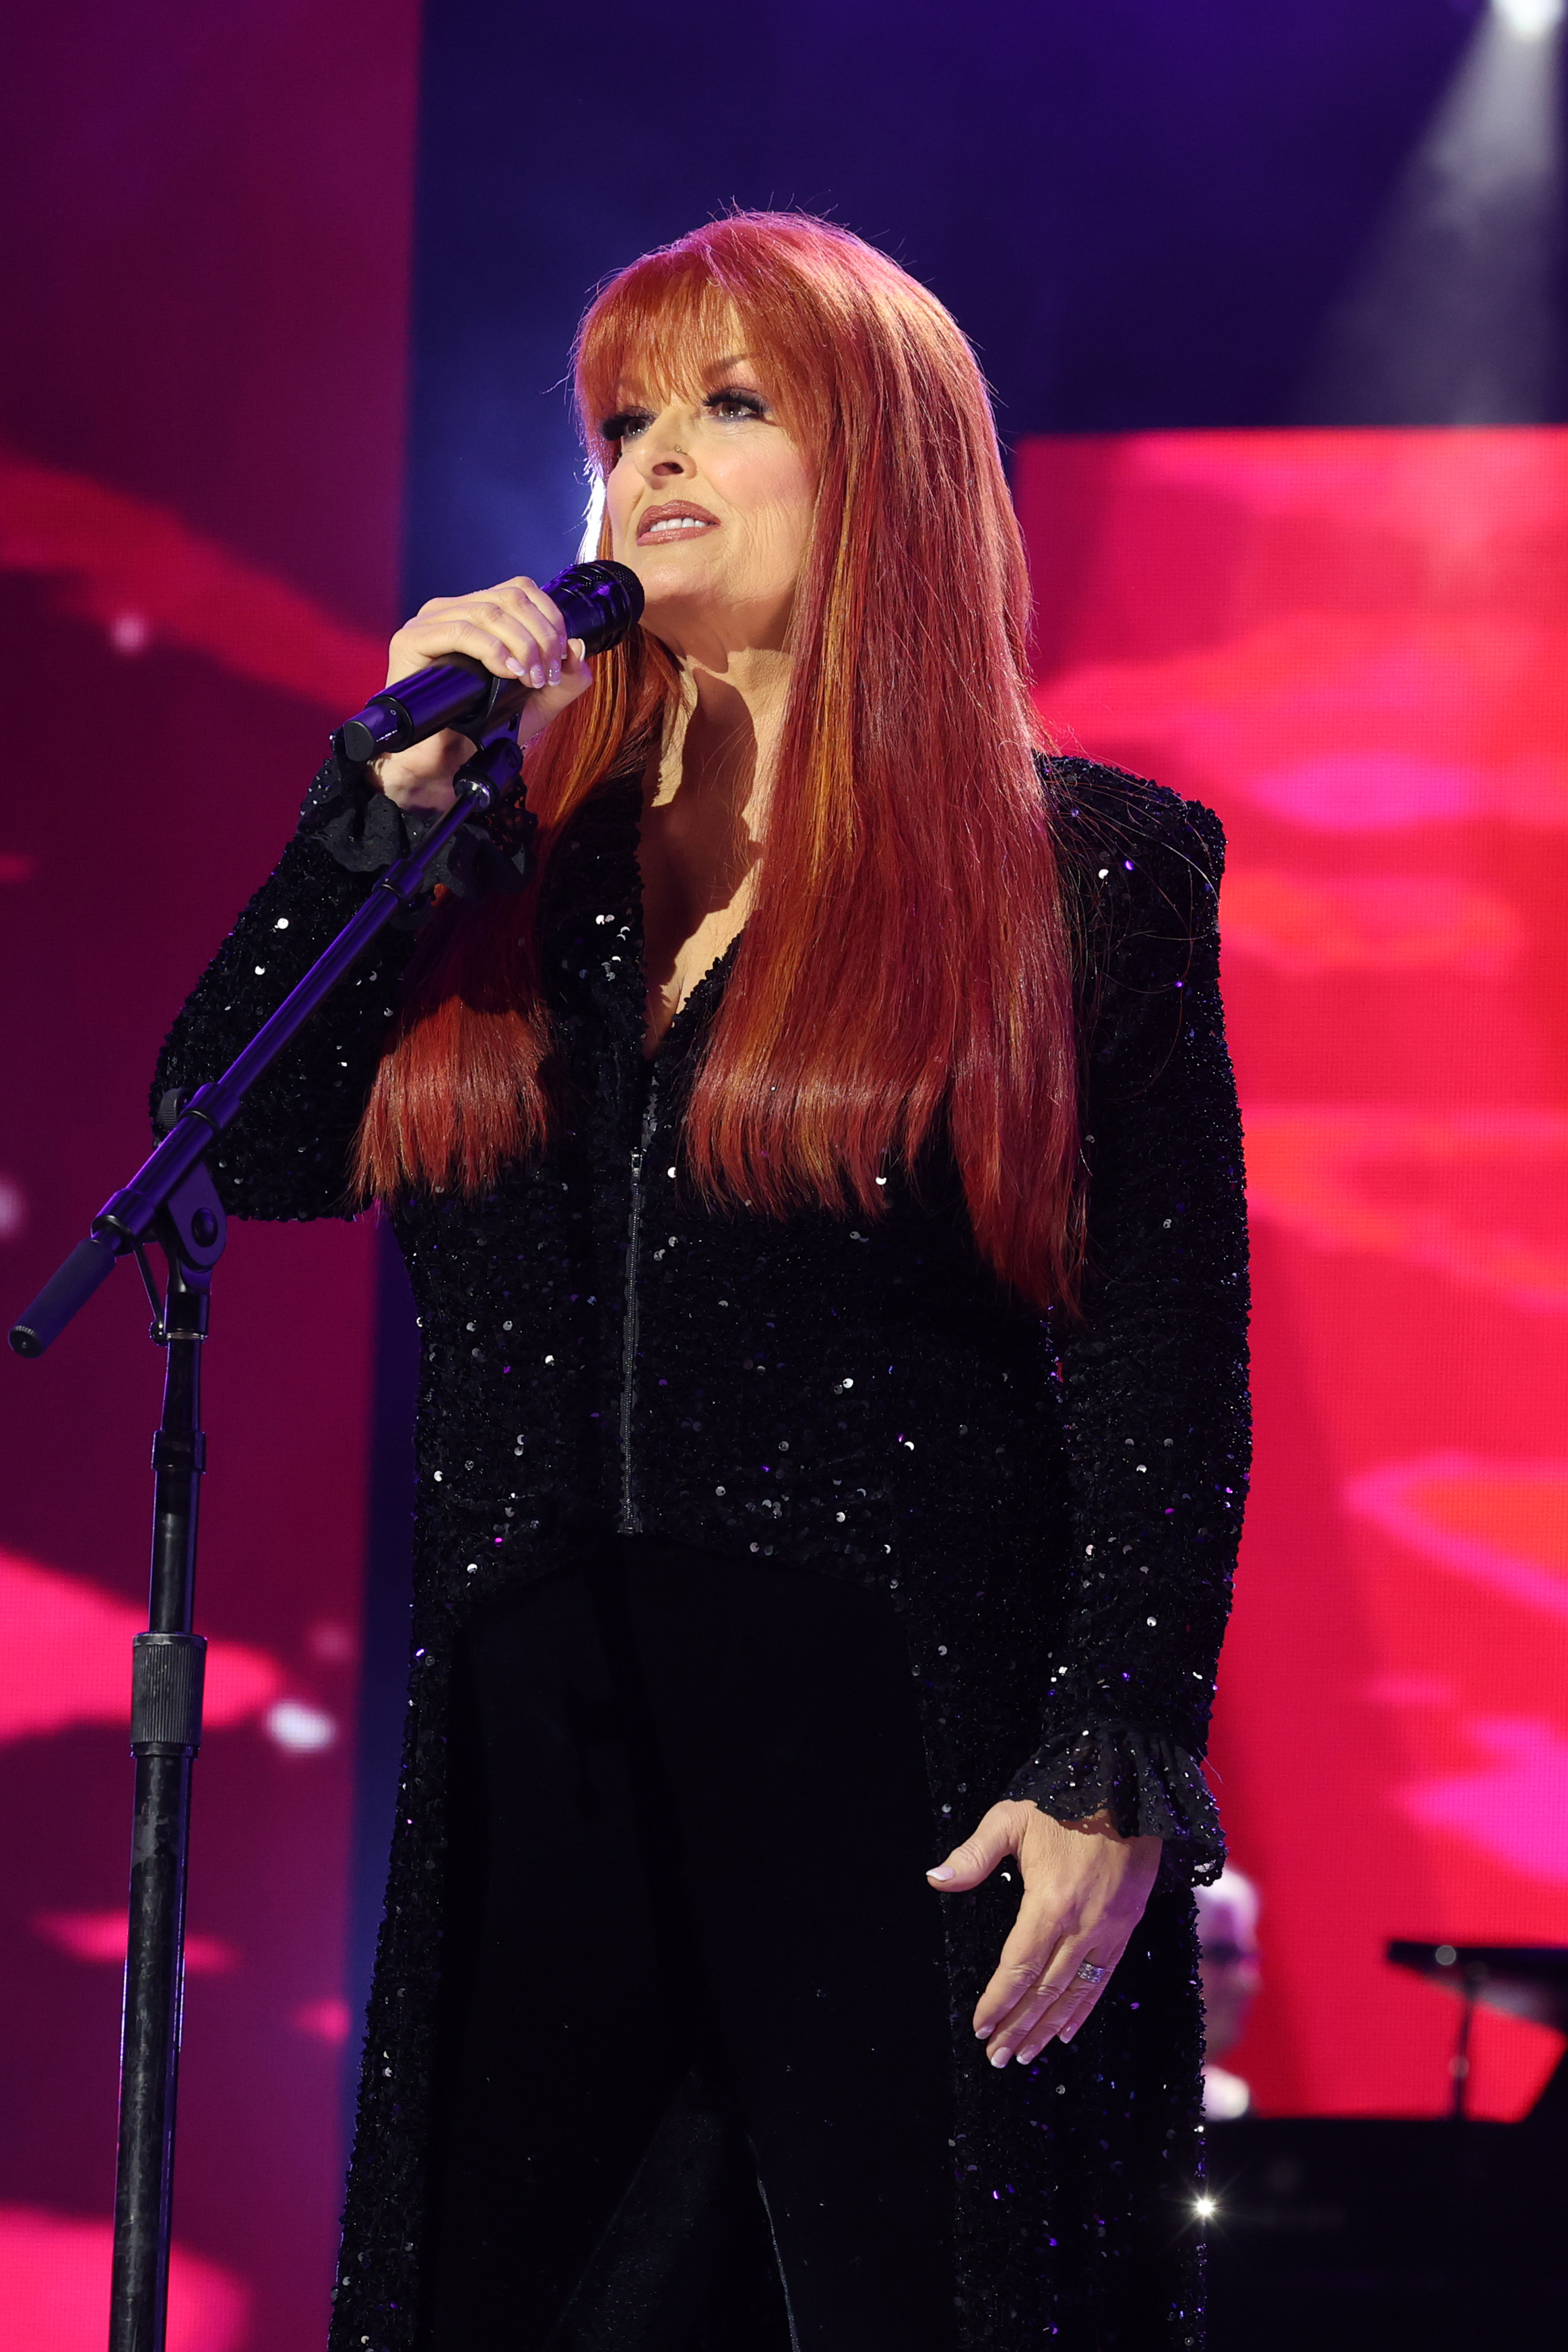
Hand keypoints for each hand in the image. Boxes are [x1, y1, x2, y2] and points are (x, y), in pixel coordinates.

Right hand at [370, 576, 595, 812]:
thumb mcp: (536, 705)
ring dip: (521, 645)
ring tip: (529, 680)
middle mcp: (453, 610)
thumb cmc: (482, 731)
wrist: (442, 763)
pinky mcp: (412, 640)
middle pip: (510, 597)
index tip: (561, 659)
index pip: (522, 590)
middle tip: (546, 675)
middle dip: (541, 636)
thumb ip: (564, 680)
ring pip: (489, 611)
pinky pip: (459, 630)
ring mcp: (429, 622)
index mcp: (478, 614)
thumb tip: (579, 646)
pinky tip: (507, 673)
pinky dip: (491, 649)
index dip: (550, 618)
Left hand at [928, 1800, 1160, 2066]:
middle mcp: (1083, 1925)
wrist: (1130, 1787)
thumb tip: (935, 1880)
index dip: (999, 2001)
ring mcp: (1109, 1929)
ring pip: (1075, 1992)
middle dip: (1019, 2027)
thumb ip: (974, 1853)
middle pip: (1046, 1989)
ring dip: (1048, 2027)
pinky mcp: (1126, 1926)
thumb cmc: (1063, 1800)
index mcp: (1051, 1903)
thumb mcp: (1012, 1818)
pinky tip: (1067, 2030)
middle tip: (997, 2057)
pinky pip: (1103, 1979)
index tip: (979, 2026)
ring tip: (1026, 2056)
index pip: (1019, 1966)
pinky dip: (1084, 2008)